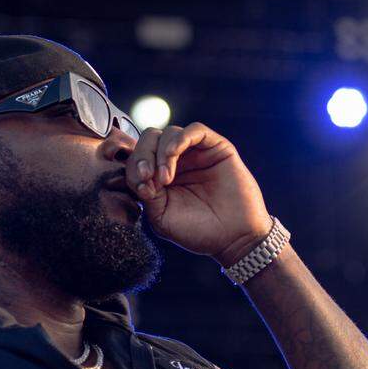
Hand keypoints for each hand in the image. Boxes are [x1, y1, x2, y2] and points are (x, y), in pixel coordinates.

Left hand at [126, 122, 272, 265]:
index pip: (138, 158)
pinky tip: (172, 154)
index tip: (140, 186)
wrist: (234, 238)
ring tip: (165, 178)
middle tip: (147, 176)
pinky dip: (179, 139)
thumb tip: (139, 176)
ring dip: (160, 152)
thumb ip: (147, 195)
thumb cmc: (198, 231)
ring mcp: (196, 153)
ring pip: (168, 133)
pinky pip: (194, 130)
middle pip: (150, 139)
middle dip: (142, 154)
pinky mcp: (216, 147)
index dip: (133, 167)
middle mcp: (177, 162)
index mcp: (160, 177)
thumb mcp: (162, 218)